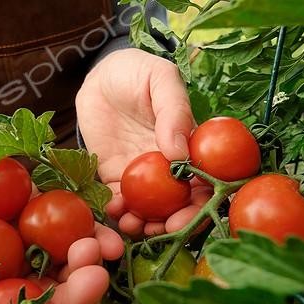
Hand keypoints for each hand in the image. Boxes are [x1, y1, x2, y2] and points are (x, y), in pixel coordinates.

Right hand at [0, 125, 123, 303]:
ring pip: (71, 257)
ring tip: (101, 247)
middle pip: (53, 294)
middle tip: (94, 276)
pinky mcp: (47, 203)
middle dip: (78, 292)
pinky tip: (104, 226)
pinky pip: (76, 216)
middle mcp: (14, 271)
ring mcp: (34, 238)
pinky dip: (94, 223)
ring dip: (92, 257)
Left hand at [76, 48, 212, 236]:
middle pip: (178, 202)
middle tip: (163, 230)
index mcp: (188, 144)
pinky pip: (118, 199)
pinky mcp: (114, 175)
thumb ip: (175, 111)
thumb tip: (181, 154)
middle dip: (174, 222)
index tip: (191, 214)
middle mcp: (168, 164)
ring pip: (149, 208)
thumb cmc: (136, 71)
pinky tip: (115, 212)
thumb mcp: (160, 79)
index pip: (204, 179)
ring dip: (145, 223)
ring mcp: (141, 173)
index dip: (202, 202)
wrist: (99, 76)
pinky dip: (118, 211)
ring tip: (134, 226)